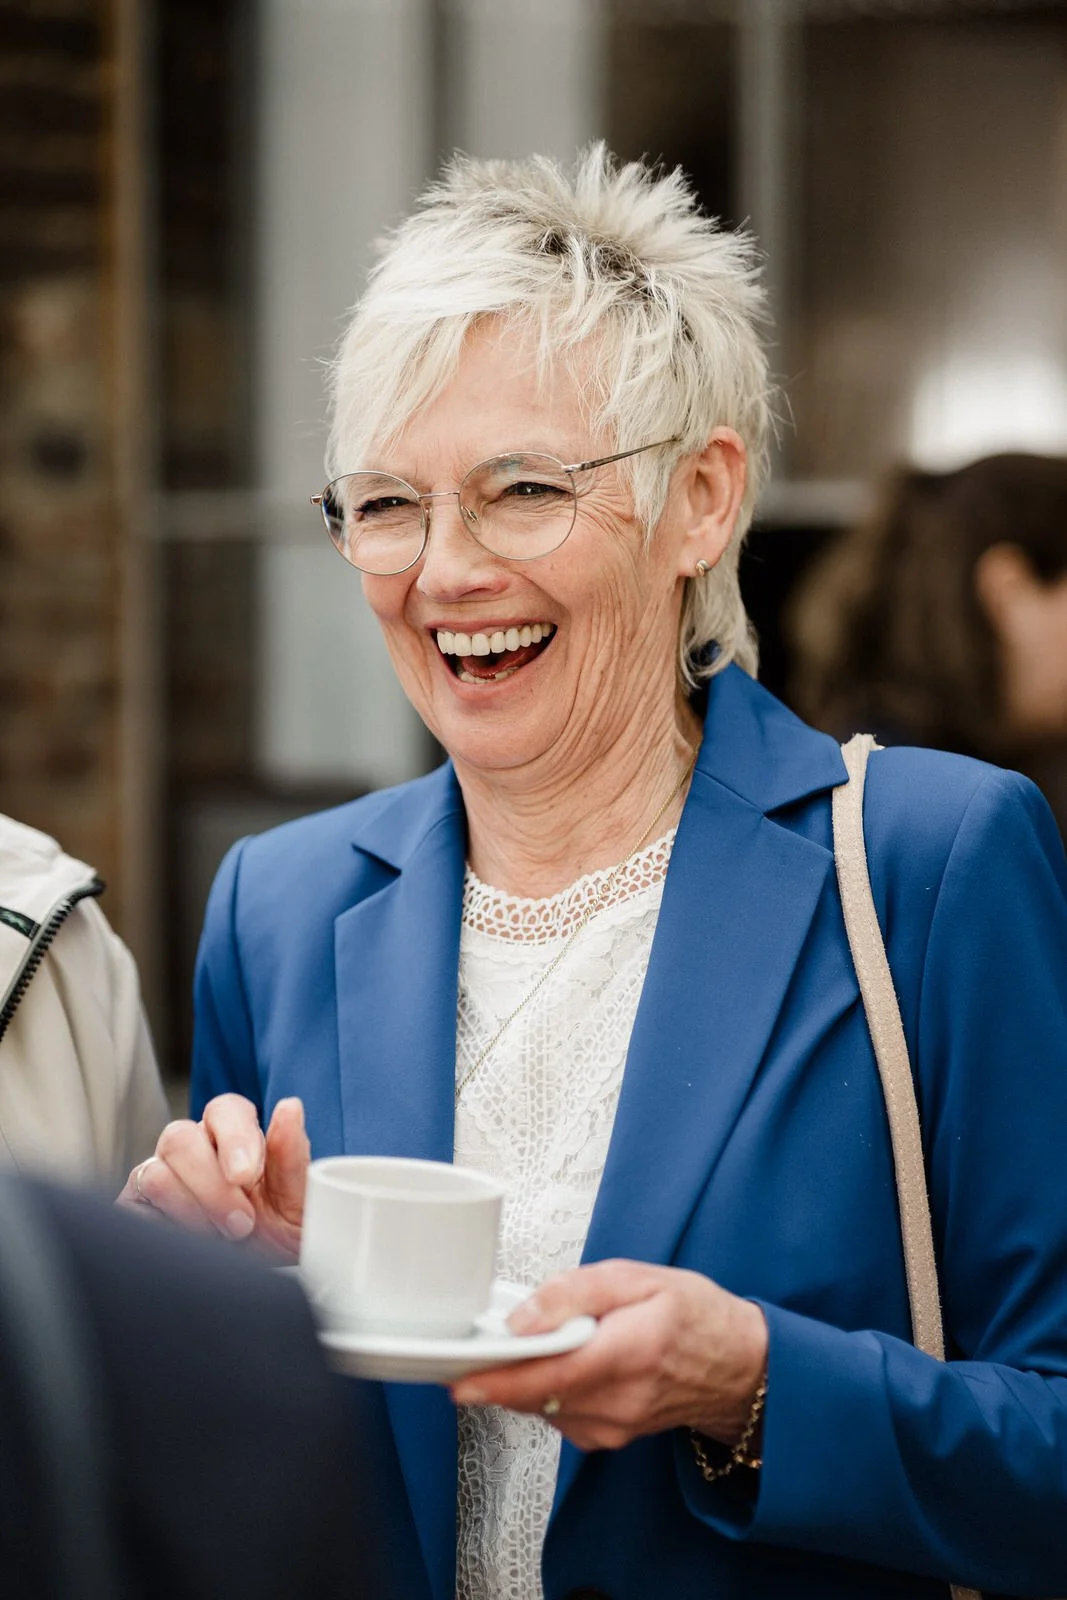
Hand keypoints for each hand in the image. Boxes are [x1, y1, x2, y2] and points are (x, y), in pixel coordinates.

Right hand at [116, 1094, 309, 1259]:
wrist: (260, 1273)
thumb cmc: (280, 1227)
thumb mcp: (298, 1198)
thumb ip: (292, 1154)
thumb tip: (290, 1107)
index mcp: (233, 1132)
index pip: (224, 1109)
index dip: (234, 1137)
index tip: (247, 1175)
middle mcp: (192, 1147)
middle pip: (180, 1138)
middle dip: (212, 1185)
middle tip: (243, 1223)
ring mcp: (160, 1174)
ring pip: (156, 1174)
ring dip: (192, 1210)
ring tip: (222, 1239)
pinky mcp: (137, 1208)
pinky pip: (136, 1210)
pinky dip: (168, 1228)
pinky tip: (192, 1242)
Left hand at [450, 1259, 767, 1453]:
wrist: (738, 1367)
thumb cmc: (694, 1316)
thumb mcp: (639, 1278)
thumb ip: (575, 1292)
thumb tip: (524, 1318)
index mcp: (628, 1353)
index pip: (549, 1377)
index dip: (498, 1382)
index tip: (459, 1380)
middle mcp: (618, 1402)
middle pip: (536, 1395)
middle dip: (500, 1373)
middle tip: (477, 1345)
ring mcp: (614, 1427)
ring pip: (543, 1406)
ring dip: (526, 1378)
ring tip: (540, 1341)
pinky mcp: (609, 1437)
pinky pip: (559, 1414)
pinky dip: (548, 1390)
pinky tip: (564, 1363)